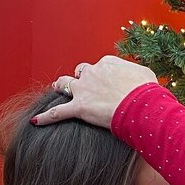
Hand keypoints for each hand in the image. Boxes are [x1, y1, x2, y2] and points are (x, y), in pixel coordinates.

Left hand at [32, 55, 156, 127]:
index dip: (103, 75)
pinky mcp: (79, 108)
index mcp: (108, 63)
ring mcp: (84, 90)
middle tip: (86, 86)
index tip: (108, 83)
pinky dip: (46, 117)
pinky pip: (58, 112)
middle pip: (82, 72)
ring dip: (61, 86)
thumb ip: (136, 75)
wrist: (141, 105)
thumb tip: (137, 79)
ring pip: (65, 84)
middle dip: (83, 78)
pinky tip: (36, 121)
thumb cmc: (148, 92)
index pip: (101, 66)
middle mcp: (93, 73)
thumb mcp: (146, 76)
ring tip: (57, 88)